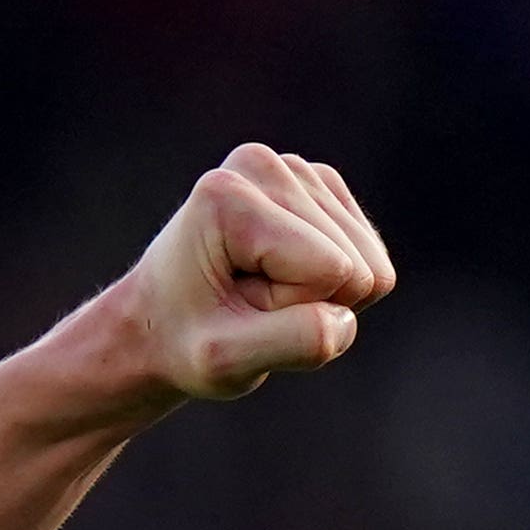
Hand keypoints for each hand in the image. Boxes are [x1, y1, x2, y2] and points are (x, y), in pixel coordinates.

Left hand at [121, 144, 393, 400]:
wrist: (160, 325)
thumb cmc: (183, 345)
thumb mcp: (223, 363)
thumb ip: (290, 343)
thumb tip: (347, 320)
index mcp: (228, 197)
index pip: (328, 271)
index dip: (288, 310)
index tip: (234, 307)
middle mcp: (263, 166)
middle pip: (351, 262)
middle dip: (304, 302)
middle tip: (245, 303)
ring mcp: (296, 170)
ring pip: (367, 262)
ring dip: (316, 294)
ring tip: (257, 291)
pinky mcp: (321, 186)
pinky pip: (369, 255)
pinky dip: (330, 281)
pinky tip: (280, 276)